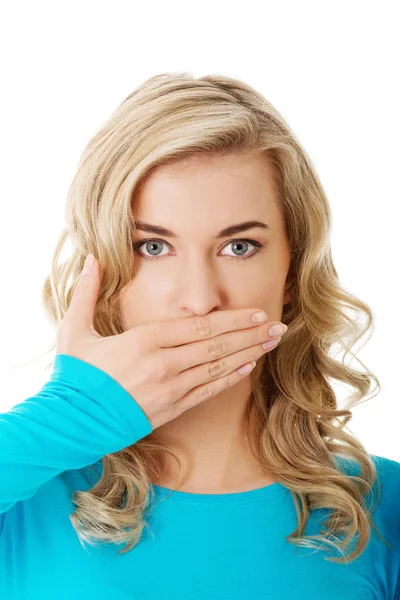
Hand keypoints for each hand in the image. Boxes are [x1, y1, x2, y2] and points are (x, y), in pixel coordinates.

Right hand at [56, 254, 287, 430]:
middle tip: (278, 325)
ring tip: (271, 343)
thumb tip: (91, 257)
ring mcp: (169, 389)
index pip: (200, 327)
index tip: (257, 312)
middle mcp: (163, 364)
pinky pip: (207, 392)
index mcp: (144, 341)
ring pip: (218, 369)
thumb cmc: (74, 376)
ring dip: (248, 354)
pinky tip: (248, 369)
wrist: (70, 423)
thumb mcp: (74, 329)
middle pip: (217, 346)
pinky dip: (230, 380)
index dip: (233, 320)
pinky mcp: (170, 409)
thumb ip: (87, 292)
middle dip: (251, 334)